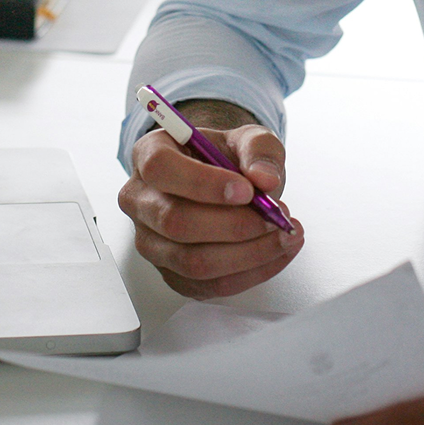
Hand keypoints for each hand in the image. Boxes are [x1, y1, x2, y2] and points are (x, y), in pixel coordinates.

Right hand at [118, 107, 303, 298]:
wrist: (226, 183)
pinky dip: (251, 273)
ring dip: (248, 253)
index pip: (161, 168)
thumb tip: (264, 179)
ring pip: (192, 261)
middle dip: (234, 225)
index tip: (247, 190)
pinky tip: (276, 253)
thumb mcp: (248, 139)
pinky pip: (210, 285)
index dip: (202, 182)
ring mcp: (151, 242)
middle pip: (175, 222)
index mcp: (149, 154)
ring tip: (283, 234)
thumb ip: (259, 150)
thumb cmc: (227, 159)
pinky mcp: (172, 274)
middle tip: (276, 217)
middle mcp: (140, 200)